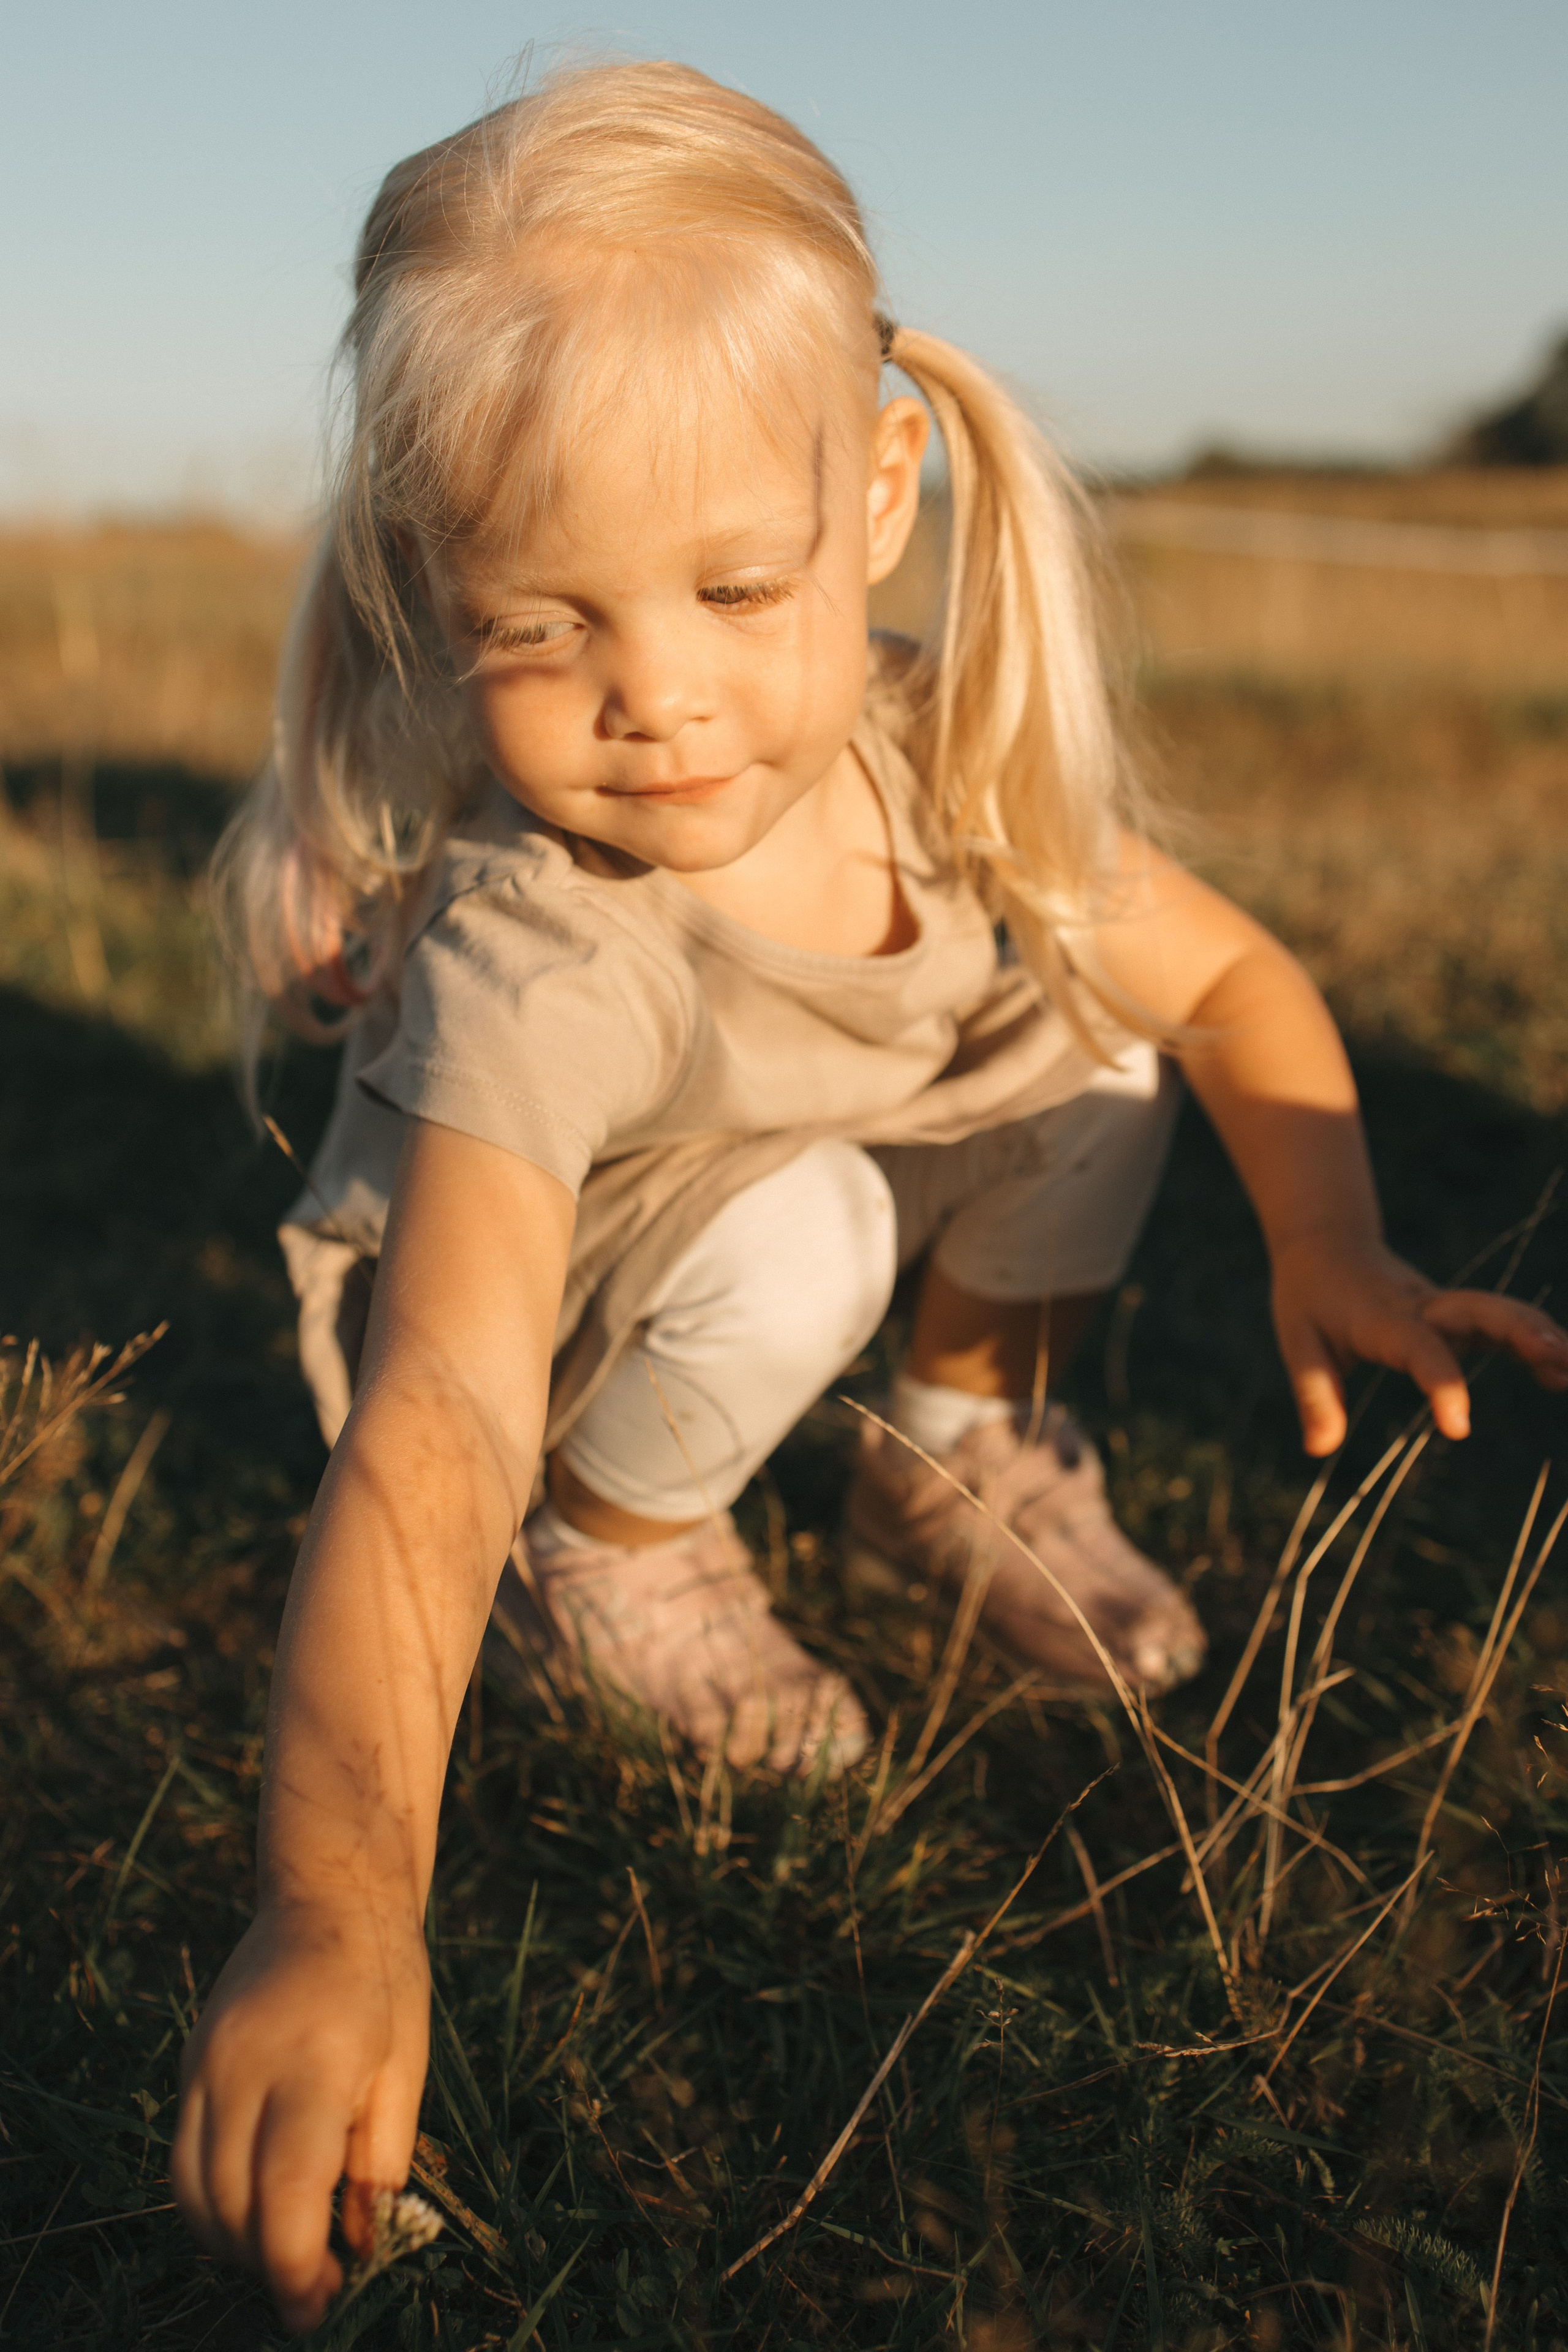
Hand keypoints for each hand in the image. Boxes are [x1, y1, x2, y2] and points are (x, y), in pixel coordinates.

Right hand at [173, 1896, 429, 2333]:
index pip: (284, 2198)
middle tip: (316, 2289)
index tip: (321, 2306)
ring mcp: (206, 2063)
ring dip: (233, 2241)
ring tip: (287, 2252)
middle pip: (232, 2206)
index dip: (297, 2270)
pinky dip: (212, 2200)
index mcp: (313, 2063)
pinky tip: (255, 2207)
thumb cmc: (385, 1975)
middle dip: (268, 2265)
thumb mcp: (407, 2066)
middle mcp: (244, 2066)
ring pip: (194, 2191)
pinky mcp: (190, 2063)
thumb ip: (381, 2160)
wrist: (328, 1889)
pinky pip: (184, 2156)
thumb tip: (357, 2247)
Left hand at [1271, 1230, 1567, 1456]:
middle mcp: (1422, 1307)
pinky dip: (1533, 1340)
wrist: (1326, 1244)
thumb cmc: (1309, 1297)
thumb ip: (1314, 1395)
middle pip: (1478, 1311)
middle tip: (1559, 1360)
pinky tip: (1561, 1373)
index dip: (1441, 1384)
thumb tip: (1317, 1449)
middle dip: (1519, 1333)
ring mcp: (1444, 1307)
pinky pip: (1499, 1322)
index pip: (1419, 1349)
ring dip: (1539, 1334)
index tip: (1459, 1427)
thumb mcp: (1298, 1343)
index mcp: (1381, 1319)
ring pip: (1499, 1311)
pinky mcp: (1456, 1313)